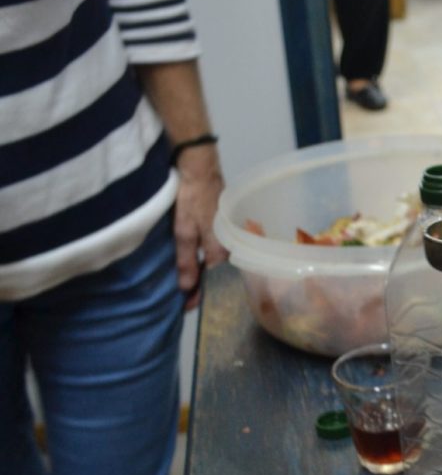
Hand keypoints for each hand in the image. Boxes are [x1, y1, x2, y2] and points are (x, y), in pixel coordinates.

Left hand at [172, 145, 227, 310]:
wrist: (200, 166)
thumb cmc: (192, 198)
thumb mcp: (184, 230)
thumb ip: (185, 259)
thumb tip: (187, 288)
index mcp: (221, 251)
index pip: (209, 282)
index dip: (196, 295)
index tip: (183, 308)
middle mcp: (228, 246)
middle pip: (212, 273)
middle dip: (198, 285)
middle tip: (181, 298)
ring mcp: (226, 235)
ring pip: (212, 260)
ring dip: (199, 271)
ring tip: (184, 283)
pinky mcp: (221, 226)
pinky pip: (212, 248)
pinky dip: (201, 256)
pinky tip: (192, 260)